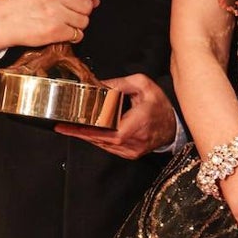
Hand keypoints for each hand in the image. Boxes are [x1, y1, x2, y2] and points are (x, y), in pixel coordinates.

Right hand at [0, 0, 97, 50]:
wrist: (1, 20)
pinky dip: (72, 36)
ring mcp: (54, 13)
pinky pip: (77, 35)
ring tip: (62, 21)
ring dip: (77, 24)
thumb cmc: (23, 2)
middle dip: (82, 11)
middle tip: (68, 12)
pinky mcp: (53, 30)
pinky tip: (61, 31)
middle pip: (88, 5)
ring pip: (84, 21)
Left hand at [55, 73, 176, 158]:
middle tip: (63, 126)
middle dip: (80, 132)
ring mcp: (131, 151)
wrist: (174, 124)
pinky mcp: (130, 154)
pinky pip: (109, 148)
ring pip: (103, 145)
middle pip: (100, 139)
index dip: (86, 130)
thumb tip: (99, 85)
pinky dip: (98, 140)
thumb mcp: (143, 85)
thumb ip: (120, 84)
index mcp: (136, 124)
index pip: (105, 131)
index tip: (69, 125)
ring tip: (70, 128)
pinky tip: (89, 133)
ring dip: (87, 136)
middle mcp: (132, 142)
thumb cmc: (160, 105)